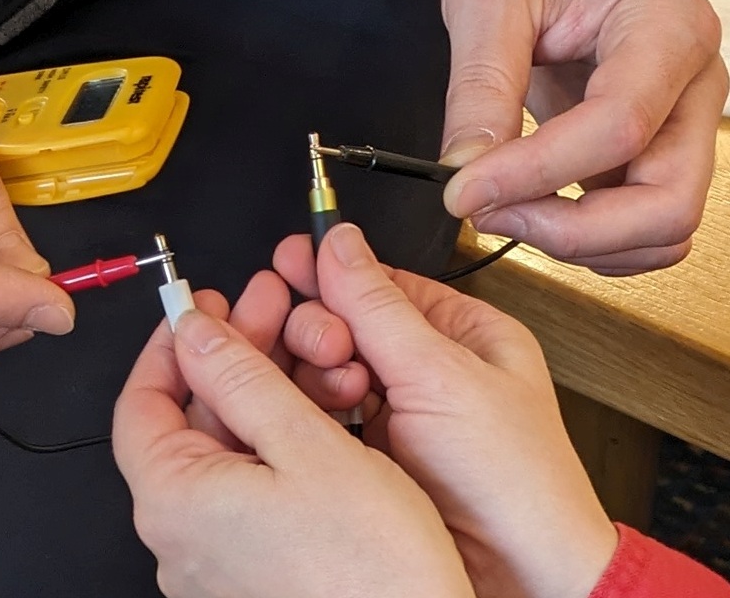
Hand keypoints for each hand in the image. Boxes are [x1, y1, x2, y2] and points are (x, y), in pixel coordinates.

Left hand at [111, 278, 473, 597]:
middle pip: (191, 423)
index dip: (171, 347)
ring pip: (229, 454)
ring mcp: (215, 562)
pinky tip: (323, 418)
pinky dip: (280, 447)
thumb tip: (196, 333)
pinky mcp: (251, 576)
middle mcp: (181, 539)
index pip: (140, 402)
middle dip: (234, 359)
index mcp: (174, 502)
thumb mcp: (308, 447)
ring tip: (320, 360)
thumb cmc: (370, 575)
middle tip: (272, 312)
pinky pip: (252, 493)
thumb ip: (242, 380)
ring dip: (266, 397)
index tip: (200, 311)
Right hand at [274, 223, 617, 597]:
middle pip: (347, 323)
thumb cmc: (516, 482)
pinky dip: (314, 410)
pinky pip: (324, 414)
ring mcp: (398, 413)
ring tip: (335, 387)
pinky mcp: (373, 453)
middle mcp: (429, 370)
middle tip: (324, 344)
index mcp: (465, 334)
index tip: (289, 261)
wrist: (519, 575)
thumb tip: (340, 243)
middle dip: (324, 326)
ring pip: (329, 369)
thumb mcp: (443, 375)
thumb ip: (378, 306)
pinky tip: (316, 413)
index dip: (333, 271)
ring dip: (319, 371)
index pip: (383, 282)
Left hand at [438, 0, 728, 274]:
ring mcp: (678, 121)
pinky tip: (531, 209)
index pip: (616, 128)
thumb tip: (465, 169)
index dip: (535, 175)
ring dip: (579, 244)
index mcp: (663, 27)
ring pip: (660, 228)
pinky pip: (638, 224)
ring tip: (502, 208)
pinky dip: (587, 239)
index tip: (463, 192)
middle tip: (489, 212)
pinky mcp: (652, 147)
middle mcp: (690, 83)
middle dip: (573, 232)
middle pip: (667, 203)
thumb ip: (480, 87)